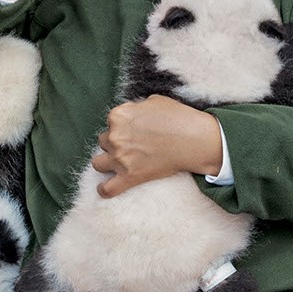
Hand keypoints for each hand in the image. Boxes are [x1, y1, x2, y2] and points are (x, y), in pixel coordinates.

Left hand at [90, 96, 223, 197]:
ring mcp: (120, 158)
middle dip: (115, 144)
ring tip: (119, 163)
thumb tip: (133, 115)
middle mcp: (115, 136)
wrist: (194, 140)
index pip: (110, 122)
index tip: (134, 131)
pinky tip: (104, 188)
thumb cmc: (178, 118)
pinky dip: (104, 190)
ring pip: (98, 163)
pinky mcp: (129, 177)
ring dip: (107, 162)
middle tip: (133, 146)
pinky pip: (107, 188)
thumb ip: (136, 108)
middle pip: (103, 141)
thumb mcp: (154, 101)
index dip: (122, 127)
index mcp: (119, 115)